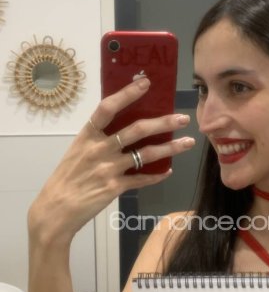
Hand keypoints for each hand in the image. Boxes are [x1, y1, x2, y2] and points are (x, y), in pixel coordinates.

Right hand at [28, 78, 194, 246]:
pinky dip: (157, 175)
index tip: (146, 83)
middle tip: (183, 118)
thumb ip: (99, 139)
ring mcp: (109, 168)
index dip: (127, 94)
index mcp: (88, 135)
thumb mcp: (78, 150)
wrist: (57, 208)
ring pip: (146, 154)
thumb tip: (126, 127)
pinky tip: (168, 171)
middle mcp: (100, 148)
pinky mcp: (115, 187)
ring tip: (187, 142)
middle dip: (163, 122)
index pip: (109, 108)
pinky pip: (142, 179)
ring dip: (170, 148)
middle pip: (137, 130)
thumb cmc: (67, 177)